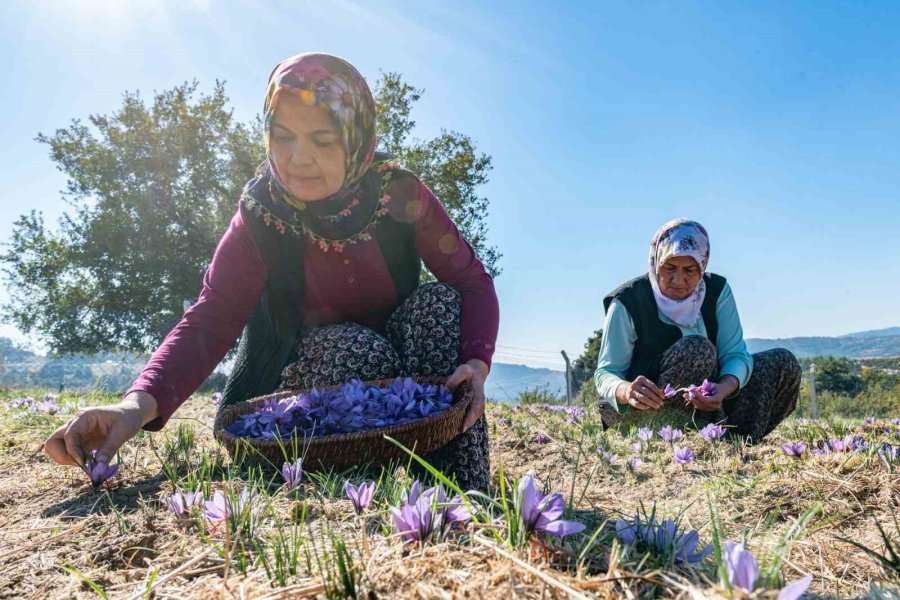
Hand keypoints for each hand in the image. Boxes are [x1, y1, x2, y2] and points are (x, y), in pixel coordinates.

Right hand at [43, 391, 158, 466]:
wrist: (131, 414)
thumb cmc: (128, 419)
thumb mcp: (122, 433)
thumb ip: (109, 449)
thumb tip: (98, 468)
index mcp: (84, 417)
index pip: (68, 435)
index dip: (72, 451)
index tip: (84, 464)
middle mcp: (75, 424)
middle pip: (53, 441)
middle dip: (62, 456)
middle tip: (80, 464)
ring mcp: (76, 433)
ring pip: (56, 448)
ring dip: (67, 459)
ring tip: (87, 463)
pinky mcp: (80, 442)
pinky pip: (68, 453)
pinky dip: (74, 461)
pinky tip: (90, 462)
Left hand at [446, 359, 487, 432]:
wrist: (476, 372)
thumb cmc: (469, 372)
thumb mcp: (463, 371)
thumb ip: (455, 379)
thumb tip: (447, 390)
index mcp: (478, 396)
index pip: (474, 410)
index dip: (468, 419)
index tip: (462, 428)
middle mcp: (479, 404)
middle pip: (473, 418)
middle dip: (464, 426)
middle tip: (453, 434)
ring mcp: (477, 407)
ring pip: (471, 419)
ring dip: (463, 426)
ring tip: (452, 433)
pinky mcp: (473, 407)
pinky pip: (469, 417)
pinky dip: (463, 422)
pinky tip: (454, 427)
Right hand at [616, 376, 663, 410]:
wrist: (626, 390)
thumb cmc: (641, 388)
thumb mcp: (647, 386)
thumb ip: (655, 389)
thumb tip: (664, 393)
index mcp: (640, 379)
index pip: (651, 385)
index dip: (658, 392)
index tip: (663, 398)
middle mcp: (635, 384)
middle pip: (647, 392)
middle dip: (655, 398)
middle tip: (661, 403)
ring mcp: (631, 391)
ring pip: (642, 398)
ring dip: (651, 403)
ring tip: (657, 406)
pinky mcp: (629, 399)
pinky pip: (637, 404)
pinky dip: (643, 406)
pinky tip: (648, 407)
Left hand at [684, 375, 738, 411]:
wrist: (721, 391)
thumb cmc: (715, 387)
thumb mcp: (710, 384)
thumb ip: (702, 387)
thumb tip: (692, 389)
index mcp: (718, 399)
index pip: (706, 400)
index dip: (698, 396)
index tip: (691, 391)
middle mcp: (716, 405)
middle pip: (701, 403)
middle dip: (693, 398)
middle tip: (686, 393)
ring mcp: (712, 408)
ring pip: (699, 406)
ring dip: (691, 400)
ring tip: (685, 395)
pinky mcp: (708, 409)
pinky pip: (699, 407)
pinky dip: (693, 402)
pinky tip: (688, 398)